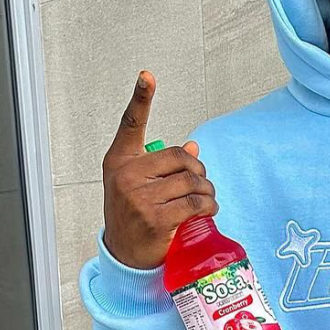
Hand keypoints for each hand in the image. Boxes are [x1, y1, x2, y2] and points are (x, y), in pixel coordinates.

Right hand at [101, 71, 218, 269]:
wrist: (124, 255)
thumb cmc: (132, 216)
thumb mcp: (138, 185)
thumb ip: (161, 165)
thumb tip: (193, 147)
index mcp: (120, 161)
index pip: (130, 124)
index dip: (140, 98)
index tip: (147, 75)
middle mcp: (127, 176)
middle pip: (178, 156)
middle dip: (198, 168)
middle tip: (203, 180)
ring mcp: (140, 198)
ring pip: (190, 181)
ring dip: (207, 189)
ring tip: (208, 197)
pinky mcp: (156, 219)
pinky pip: (193, 203)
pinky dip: (207, 205)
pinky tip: (209, 209)